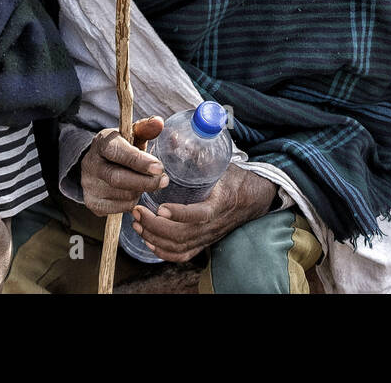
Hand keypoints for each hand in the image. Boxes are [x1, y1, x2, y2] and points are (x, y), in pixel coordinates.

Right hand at [80, 117, 166, 215]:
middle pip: (117, 178)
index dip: (138, 161)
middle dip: (145, 181)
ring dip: (140, 191)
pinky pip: (118, 208)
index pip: (117, 152)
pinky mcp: (92, 202)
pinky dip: (131, 202)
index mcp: (101, 143)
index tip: (159, 167)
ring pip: (121, 195)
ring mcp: (88, 185)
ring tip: (145, 183)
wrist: (101, 164)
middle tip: (163, 181)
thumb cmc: (122, 148)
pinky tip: (134, 193)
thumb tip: (159, 122)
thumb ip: (145, 128)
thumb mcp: (132, 135)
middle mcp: (90, 164)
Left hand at [131, 164, 276, 262]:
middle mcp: (214, 224)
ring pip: (179, 247)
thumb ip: (197, 152)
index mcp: (220, 203)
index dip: (180, 214)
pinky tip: (149, 241)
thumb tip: (170, 135)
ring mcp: (208, 236)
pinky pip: (183, 255)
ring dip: (154, 238)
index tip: (160, 207)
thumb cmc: (234, 177)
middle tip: (137, 212)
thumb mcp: (219, 162)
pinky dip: (164, 252)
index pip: (200, 215)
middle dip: (155, 226)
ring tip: (137, 224)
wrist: (254, 198)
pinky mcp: (204, 243)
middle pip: (183, 235)